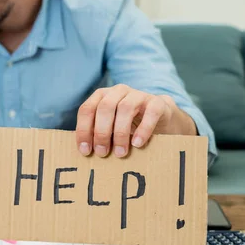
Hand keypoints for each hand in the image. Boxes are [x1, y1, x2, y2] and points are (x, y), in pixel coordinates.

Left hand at [75, 84, 196, 157]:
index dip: (84, 130)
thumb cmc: (128, 126)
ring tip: (120, 153)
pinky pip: (150, 113)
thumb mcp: (110, 128)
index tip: (85, 150)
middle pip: (105, 107)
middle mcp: (118, 91)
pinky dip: (143, 129)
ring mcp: (138, 95)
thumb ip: (98, 134)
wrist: (160, 118)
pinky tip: (137, 144)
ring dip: (120, 133)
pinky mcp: (157, 102)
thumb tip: (86, 152)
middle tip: (102, 153)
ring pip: (125, 108)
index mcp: (102, 96)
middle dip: (101, 132)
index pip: (87, 109)